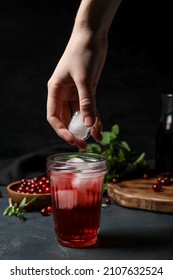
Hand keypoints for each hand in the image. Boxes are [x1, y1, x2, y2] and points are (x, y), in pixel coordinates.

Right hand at [47, 29, 107, 149]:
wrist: (92, 36)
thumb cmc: (82, 53)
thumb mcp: (84, 79)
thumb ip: (87, 102)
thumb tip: (89, 125)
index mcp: (55, 91)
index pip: (54, 117)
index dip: (62, 131)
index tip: (74, 140)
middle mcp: (63, 94)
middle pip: (66, 119)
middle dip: (74, 132)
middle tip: (84, 144)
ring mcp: (75, 93)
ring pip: (79, 115)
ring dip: (86, 127)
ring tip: (96, 138)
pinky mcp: (87, 90)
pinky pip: (89, 108)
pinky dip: (94, 118)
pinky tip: (100, 128)